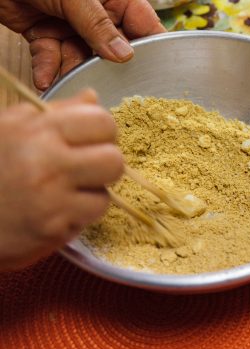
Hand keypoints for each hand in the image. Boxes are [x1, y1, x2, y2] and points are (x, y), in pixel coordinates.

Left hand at [0, 0, 164, 89]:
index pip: (142, 25)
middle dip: (102, 66)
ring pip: (80, 57)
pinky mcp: (47, 33)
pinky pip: (54, 56)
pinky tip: (44, 77)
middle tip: (101, 82)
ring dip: (70, 70)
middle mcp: (97, 12)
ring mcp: (72, 24)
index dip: (149, 49)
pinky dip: (48, 67)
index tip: (154, 72)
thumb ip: (98, 25)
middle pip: (110, 48)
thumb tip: (124, 54)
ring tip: (63, 81)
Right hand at [0, 90, 123, 270]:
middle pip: (114, 160)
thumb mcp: (13, 126)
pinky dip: (80, 214)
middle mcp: (44, 160)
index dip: (104, 131)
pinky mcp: (52, 228)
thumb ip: (58, 111)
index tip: (93, 140)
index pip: (102, 121)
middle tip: (87, 168)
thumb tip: (93, 98)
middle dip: (106, 163)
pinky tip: (59, 210)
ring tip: (68, 191)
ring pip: (106, 193)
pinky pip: (90, 217)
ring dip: (93, 193)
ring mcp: (49, 197)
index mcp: (36, 128)